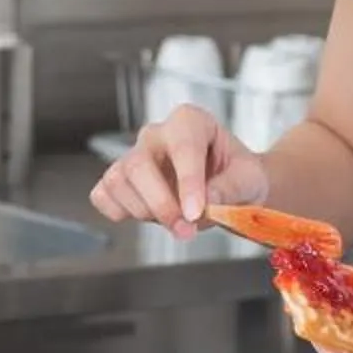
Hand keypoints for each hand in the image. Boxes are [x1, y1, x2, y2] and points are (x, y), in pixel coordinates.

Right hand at [90, 105, 267, 238]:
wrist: (230, 188)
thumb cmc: (239, 176)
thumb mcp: (250, 179)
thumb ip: (230, 188)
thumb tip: (206, 201)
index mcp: (190, 122)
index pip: (182, 147)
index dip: (187, 183)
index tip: (195, 213)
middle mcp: (156, 134)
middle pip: (139, 164)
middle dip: (160, 204)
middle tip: (186, 230)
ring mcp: (134, 156)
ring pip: (117, 180)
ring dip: (143, 212)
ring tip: (175, 225)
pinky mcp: (121, 180)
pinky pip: (102, 194)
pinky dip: (118, 212)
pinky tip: (148, 218)